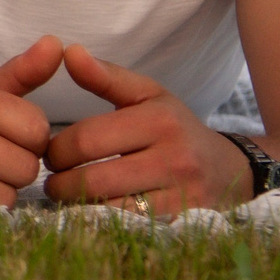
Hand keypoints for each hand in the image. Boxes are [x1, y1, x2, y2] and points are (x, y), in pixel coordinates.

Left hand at [43, 44, 253, 214]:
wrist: (231, 171)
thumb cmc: (176, 128)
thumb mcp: (148, 95)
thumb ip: (106, 76)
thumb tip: (69, 51)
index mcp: (159, 120)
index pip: (86, 139)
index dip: (56, 150)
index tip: (49, 153)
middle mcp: (175, 158)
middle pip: (93, 180)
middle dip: (61, 183)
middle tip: (53, 180)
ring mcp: (182, 196)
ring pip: (108, 209)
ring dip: (77, 207)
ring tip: (68, 197)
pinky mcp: (184, 225)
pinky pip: (129, 229)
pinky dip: (103, 223)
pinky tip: (93, 213)